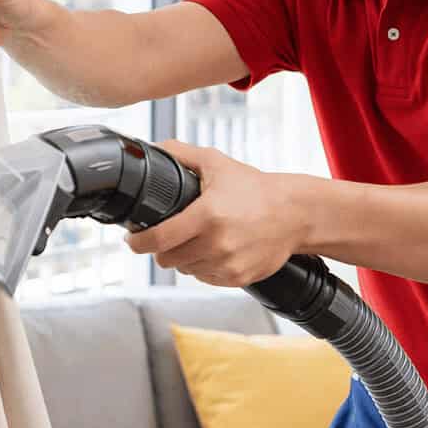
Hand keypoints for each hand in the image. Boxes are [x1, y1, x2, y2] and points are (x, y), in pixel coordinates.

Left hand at [125, 141, 305, 287]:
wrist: (295, 213)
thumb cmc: (257, 188)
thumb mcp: (217, 163)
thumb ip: (181, 154)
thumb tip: (154, 148)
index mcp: (207, 216)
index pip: (158, 239)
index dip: (138, 242)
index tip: (132, 240)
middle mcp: (216, 243)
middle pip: (167, 259)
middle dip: (161, 248)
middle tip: (167, 236)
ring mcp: (227, 264)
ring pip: (186, 270)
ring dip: (183, 258)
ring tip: (195, 240)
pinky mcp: (238, 278)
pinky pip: (206, 278)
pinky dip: (203, 267)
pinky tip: (212, 250)